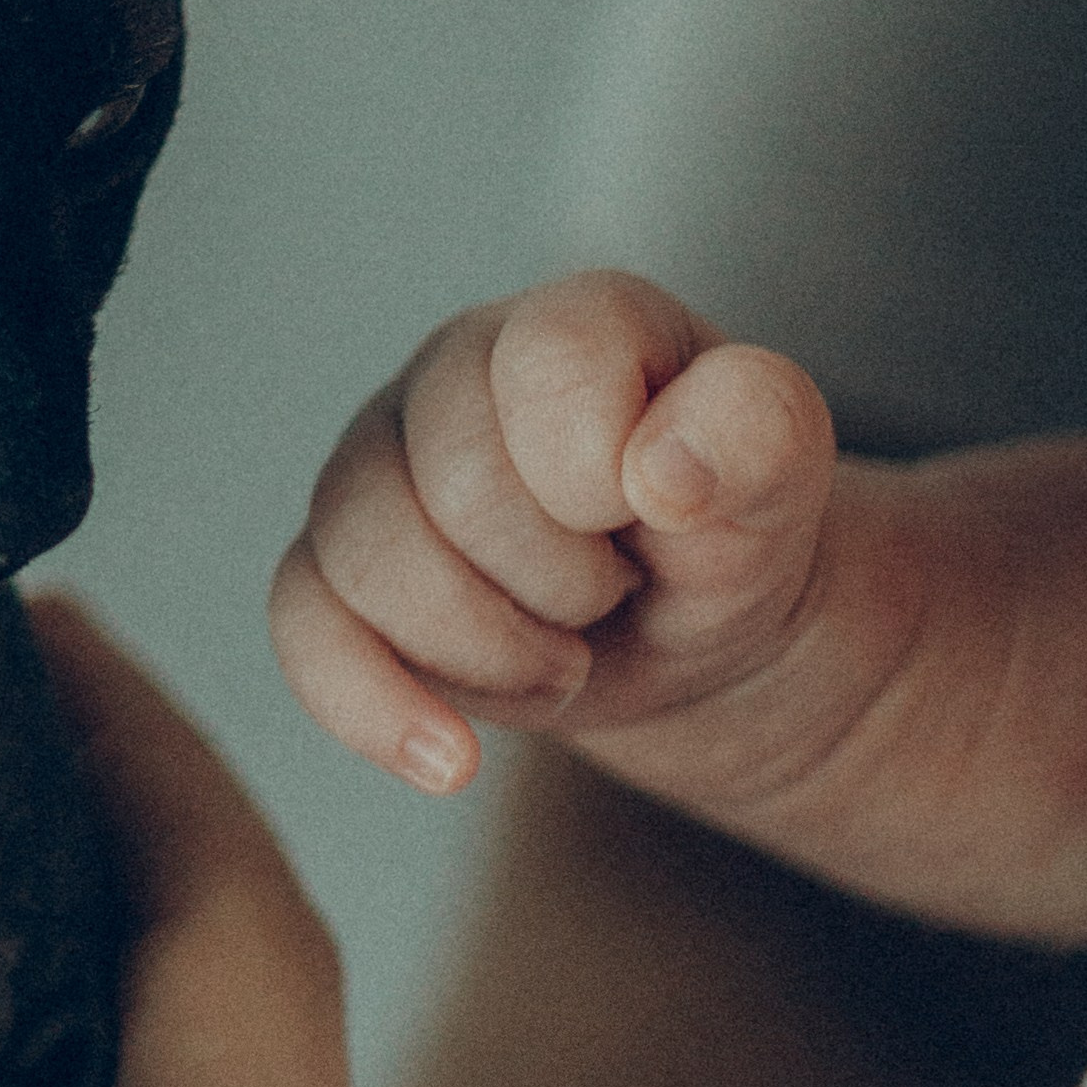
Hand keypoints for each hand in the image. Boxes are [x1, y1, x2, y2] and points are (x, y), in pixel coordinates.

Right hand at [271, 272, 836, 799]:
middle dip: (557, 582)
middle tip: (614, 596)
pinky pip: (301, 626)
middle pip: (452, 482)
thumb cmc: (729, 528)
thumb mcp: (785, 479)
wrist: (691, 628)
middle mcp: (452, 373)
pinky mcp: (332, 565)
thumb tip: (664, 469)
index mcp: (569, 325)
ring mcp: (375, 465)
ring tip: (562, 662)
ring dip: (487, 650)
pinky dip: (375, 707)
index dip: (603, 476)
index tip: (654, 515)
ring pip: (364, 556)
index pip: (547, 368)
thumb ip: (758, 436)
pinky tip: (452, 760)